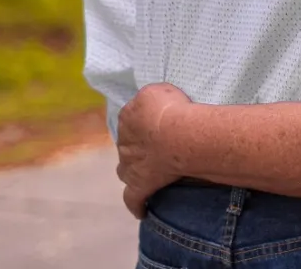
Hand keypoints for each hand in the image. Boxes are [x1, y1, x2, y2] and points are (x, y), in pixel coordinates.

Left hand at [116, 83, 192, 218]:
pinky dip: (136, 205)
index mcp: (127, 117)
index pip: (132, 118)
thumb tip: (149, 105)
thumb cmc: (171, 109)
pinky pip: (133, 198)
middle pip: (128, 144)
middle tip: (158, 146)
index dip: (146, 122)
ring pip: (125, 169)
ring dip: (133, 169)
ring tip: (148, 171)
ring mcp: (129, 166)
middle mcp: (123, 142)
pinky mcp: (139, 186)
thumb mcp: (158, 90)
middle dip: (138, 146)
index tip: (160, 123)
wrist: (177, 135)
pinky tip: (142, 211)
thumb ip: (149, 98)